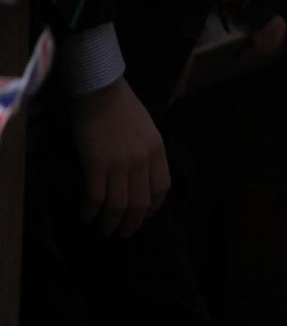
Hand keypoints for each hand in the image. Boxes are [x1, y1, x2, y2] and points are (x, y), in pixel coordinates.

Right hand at [69, 77, 170, 237]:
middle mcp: (143, 160)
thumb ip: (147, 152)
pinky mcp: (97, 164)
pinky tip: (85, 217)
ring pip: (119, 206)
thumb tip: (141, 176)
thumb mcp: (147, 129)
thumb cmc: (121, 107)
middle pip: (140, 203)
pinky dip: (90, 212)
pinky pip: (96, 197)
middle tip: (123, 235)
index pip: (161, 189)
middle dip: (132, 224)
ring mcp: (120, 163)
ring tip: (103, 232)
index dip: (152, 208)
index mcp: (158, 151)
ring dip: (110, 224)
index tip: (142, 217)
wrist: (100, 90)